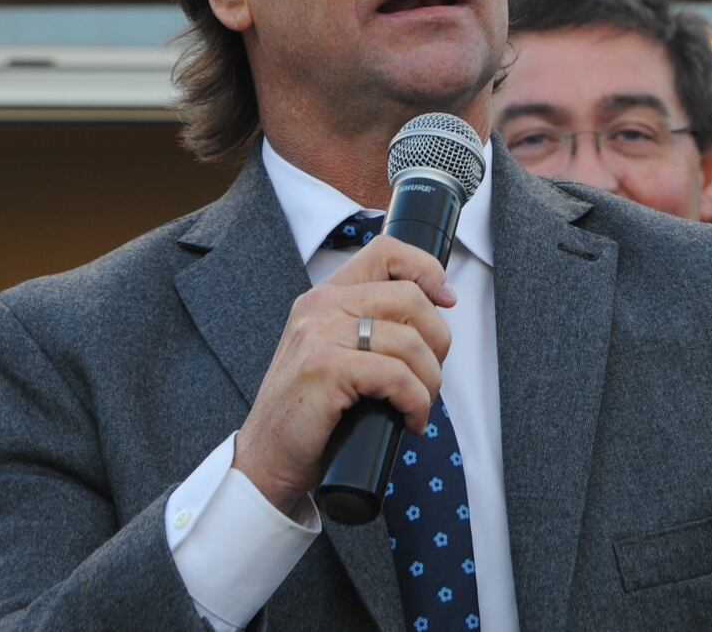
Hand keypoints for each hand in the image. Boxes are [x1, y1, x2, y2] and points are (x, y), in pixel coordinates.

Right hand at [231, 236, 455, 513]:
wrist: (265, 459)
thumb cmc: (308, 413)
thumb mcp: (333, 353)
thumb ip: (368, 327)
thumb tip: (433, 314)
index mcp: (324, 297)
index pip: (385, 253)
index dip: (426, 269)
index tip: (446, 299)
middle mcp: (320, 307)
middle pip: (410, 298)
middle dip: (437, 341)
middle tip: (430, 376)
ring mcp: (320, 335)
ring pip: (409, 341)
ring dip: (429, 380)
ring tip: (419, 405)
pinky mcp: (326, 368)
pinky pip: (397, 375)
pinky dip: (415, 401)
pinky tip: (410, 419)